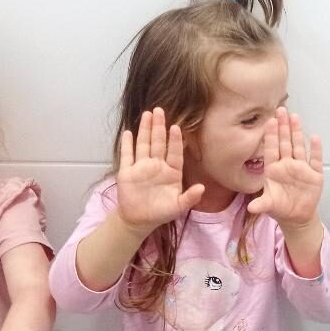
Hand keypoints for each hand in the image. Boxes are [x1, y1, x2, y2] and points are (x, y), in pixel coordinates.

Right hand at [116, 108, 204, 234]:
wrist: (139, 220)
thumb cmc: (161, 213)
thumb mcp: (178, 207)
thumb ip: (190, 197)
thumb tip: (202, 188)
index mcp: (171, 171)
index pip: (174, 152)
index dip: (175, 140)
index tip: (177, 127)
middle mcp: (157, 165)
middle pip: (159, 142)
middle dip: (159, 126)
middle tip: (160, 110)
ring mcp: (141, 167)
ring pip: (144, 144)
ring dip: (145, 129)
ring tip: (147, 114)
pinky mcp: (127, 171)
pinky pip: (127, 155)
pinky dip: (127, 144)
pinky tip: (128, 132)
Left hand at [247, 108, 323, 227]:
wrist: (296, 217)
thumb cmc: (280, 207)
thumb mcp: (269, 205)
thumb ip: (261, 204)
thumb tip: (251, 208)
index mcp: (274, 169)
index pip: (271, 149)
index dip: (271, 135)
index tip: (269, 121)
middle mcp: (287, 165)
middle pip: (285, 143)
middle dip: (283, 127)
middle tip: (281, 110)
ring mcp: (301, 168)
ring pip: (299, 146)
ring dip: (297, 132)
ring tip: (295, 117)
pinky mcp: (314, 175)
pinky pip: (315, 160)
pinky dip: (316, 150)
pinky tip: (315, 138)